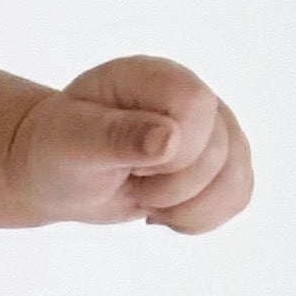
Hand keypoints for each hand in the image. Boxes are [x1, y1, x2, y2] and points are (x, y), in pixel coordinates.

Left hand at [13, 56, 254, 231]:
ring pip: (235, 178)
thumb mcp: (72, 143)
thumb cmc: (59, 150)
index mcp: (151, 76)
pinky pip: (237, 196)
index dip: (169, 152)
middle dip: (168, 186)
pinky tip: (164, 209)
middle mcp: (191, 95)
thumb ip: (117, 137)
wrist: (58, 174)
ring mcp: (213, 127)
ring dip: (184, 208)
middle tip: (127, 176)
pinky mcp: (222, 160)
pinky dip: (199, 218)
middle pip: (218, 151)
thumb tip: (171, 138)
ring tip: (144, 194)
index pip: (196, 106)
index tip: (127, 161)